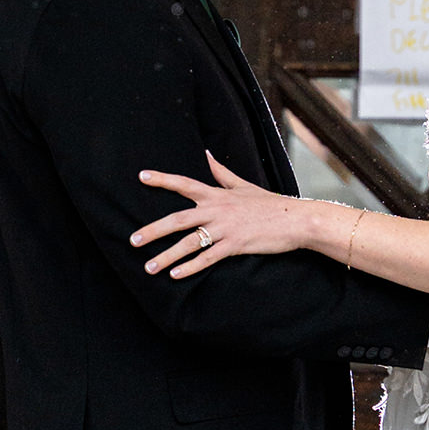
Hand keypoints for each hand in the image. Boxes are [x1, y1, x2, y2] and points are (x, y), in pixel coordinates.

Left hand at [131, 154, 304, 276]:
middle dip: (153, 230)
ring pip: (190, 243)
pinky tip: (175, 275)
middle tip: (132, 240)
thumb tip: (207, 154)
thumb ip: (222, 172)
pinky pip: (208, 258)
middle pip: (178, 219)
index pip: (184, 184)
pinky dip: (191, 267)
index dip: (162, 180)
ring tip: (149, 267)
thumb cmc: (271, 204)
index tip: (141, 176)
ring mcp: (226, 228)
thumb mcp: (244, 185)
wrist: (296, 219)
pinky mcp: (236, 245)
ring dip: (167, 256)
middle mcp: (217, 210)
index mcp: (217, 194)